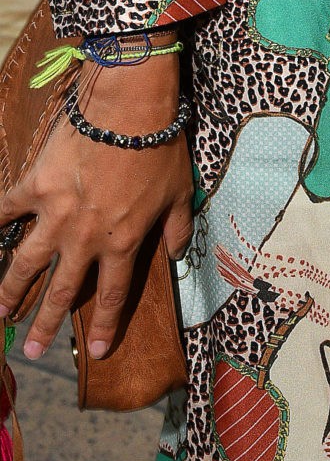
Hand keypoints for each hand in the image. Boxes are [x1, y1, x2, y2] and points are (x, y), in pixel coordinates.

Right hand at [0, 60, 192, 361]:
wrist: (130, 108)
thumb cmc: (161, 147)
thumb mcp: (181, 193)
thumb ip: (178, 229)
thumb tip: (179, 255)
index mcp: (123, 242)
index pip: (113, 295)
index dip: (104, 325)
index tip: (95, 351)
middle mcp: (85, 237)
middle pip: (62, 290)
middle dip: (45, 324)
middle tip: (31, 352)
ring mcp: (56, 213)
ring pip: (26, 263)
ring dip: (10, 290)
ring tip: (0, 312)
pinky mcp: (36, 185)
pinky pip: (7, 211)